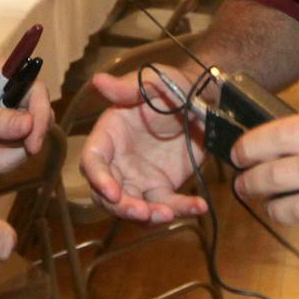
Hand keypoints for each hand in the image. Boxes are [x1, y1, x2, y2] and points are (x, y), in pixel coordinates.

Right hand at [78, 72, 209, 224]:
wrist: (205, 102)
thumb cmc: (174, 87)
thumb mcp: (153, 82)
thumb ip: (127, 86)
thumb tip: (98, 80)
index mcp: (109, 135)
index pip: (93, 160)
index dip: (98, 178)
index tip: (112, 192)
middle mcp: (119, 161)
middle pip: (107, 194)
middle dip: (122, 207)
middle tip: (145, 212)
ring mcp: (139, 179)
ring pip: (134, 208)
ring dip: (148, 217)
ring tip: (170, 214)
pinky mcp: (162, 188)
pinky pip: (167, 206)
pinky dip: (181, 210)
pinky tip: (199, 206)